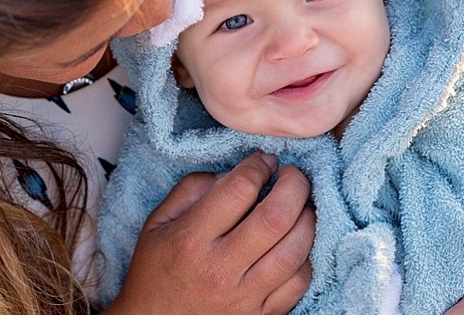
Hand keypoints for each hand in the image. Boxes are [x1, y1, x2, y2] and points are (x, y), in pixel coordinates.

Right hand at [105, 152, 314, 313]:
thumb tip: (233, 173)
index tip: (265, 160)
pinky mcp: (261, 316)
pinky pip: (298, 283)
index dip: (259, 166)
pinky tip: (296, 243)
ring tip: (303, 205)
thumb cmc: (155, 273)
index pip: (239, 190)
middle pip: (276, 217)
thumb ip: (191, 189)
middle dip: (295, 186)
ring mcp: (244, 297)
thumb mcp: (157, 223)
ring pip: (295, 251)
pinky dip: (305, 257)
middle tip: (294, 175)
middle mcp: (220, 269)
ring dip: (308, 220)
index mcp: (191, 240)